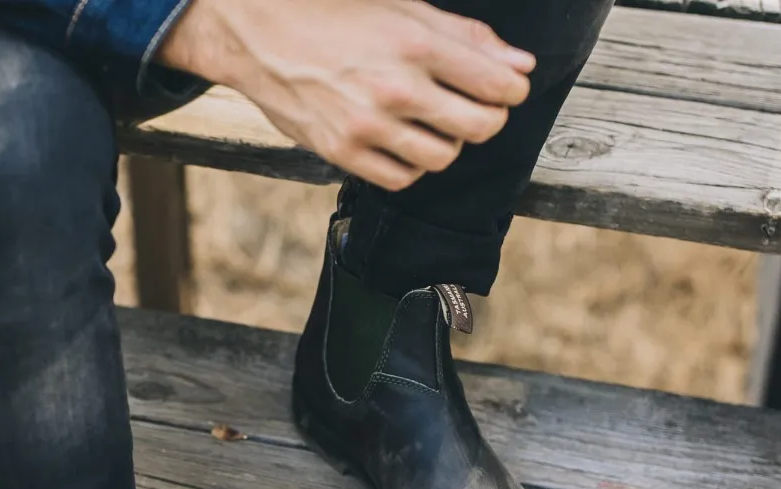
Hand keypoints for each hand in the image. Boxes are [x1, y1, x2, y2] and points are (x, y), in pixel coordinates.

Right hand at [158, 0, 534, 189]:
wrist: (261, 36)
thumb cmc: (335, 16)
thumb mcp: (403, 8)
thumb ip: (465, 37)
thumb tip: (519, 66)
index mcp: (416, 43)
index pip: (497, 84)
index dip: (512, 90)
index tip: (506, 89)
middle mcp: (395, 88)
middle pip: (479, 127)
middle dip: (488, 119)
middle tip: (476, 110)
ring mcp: (368, 126)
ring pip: (442, 158)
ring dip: (448, 144)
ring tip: (434, 125)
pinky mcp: (344, 153)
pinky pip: (402, 179)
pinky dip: (413, 167)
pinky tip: (404, 144)